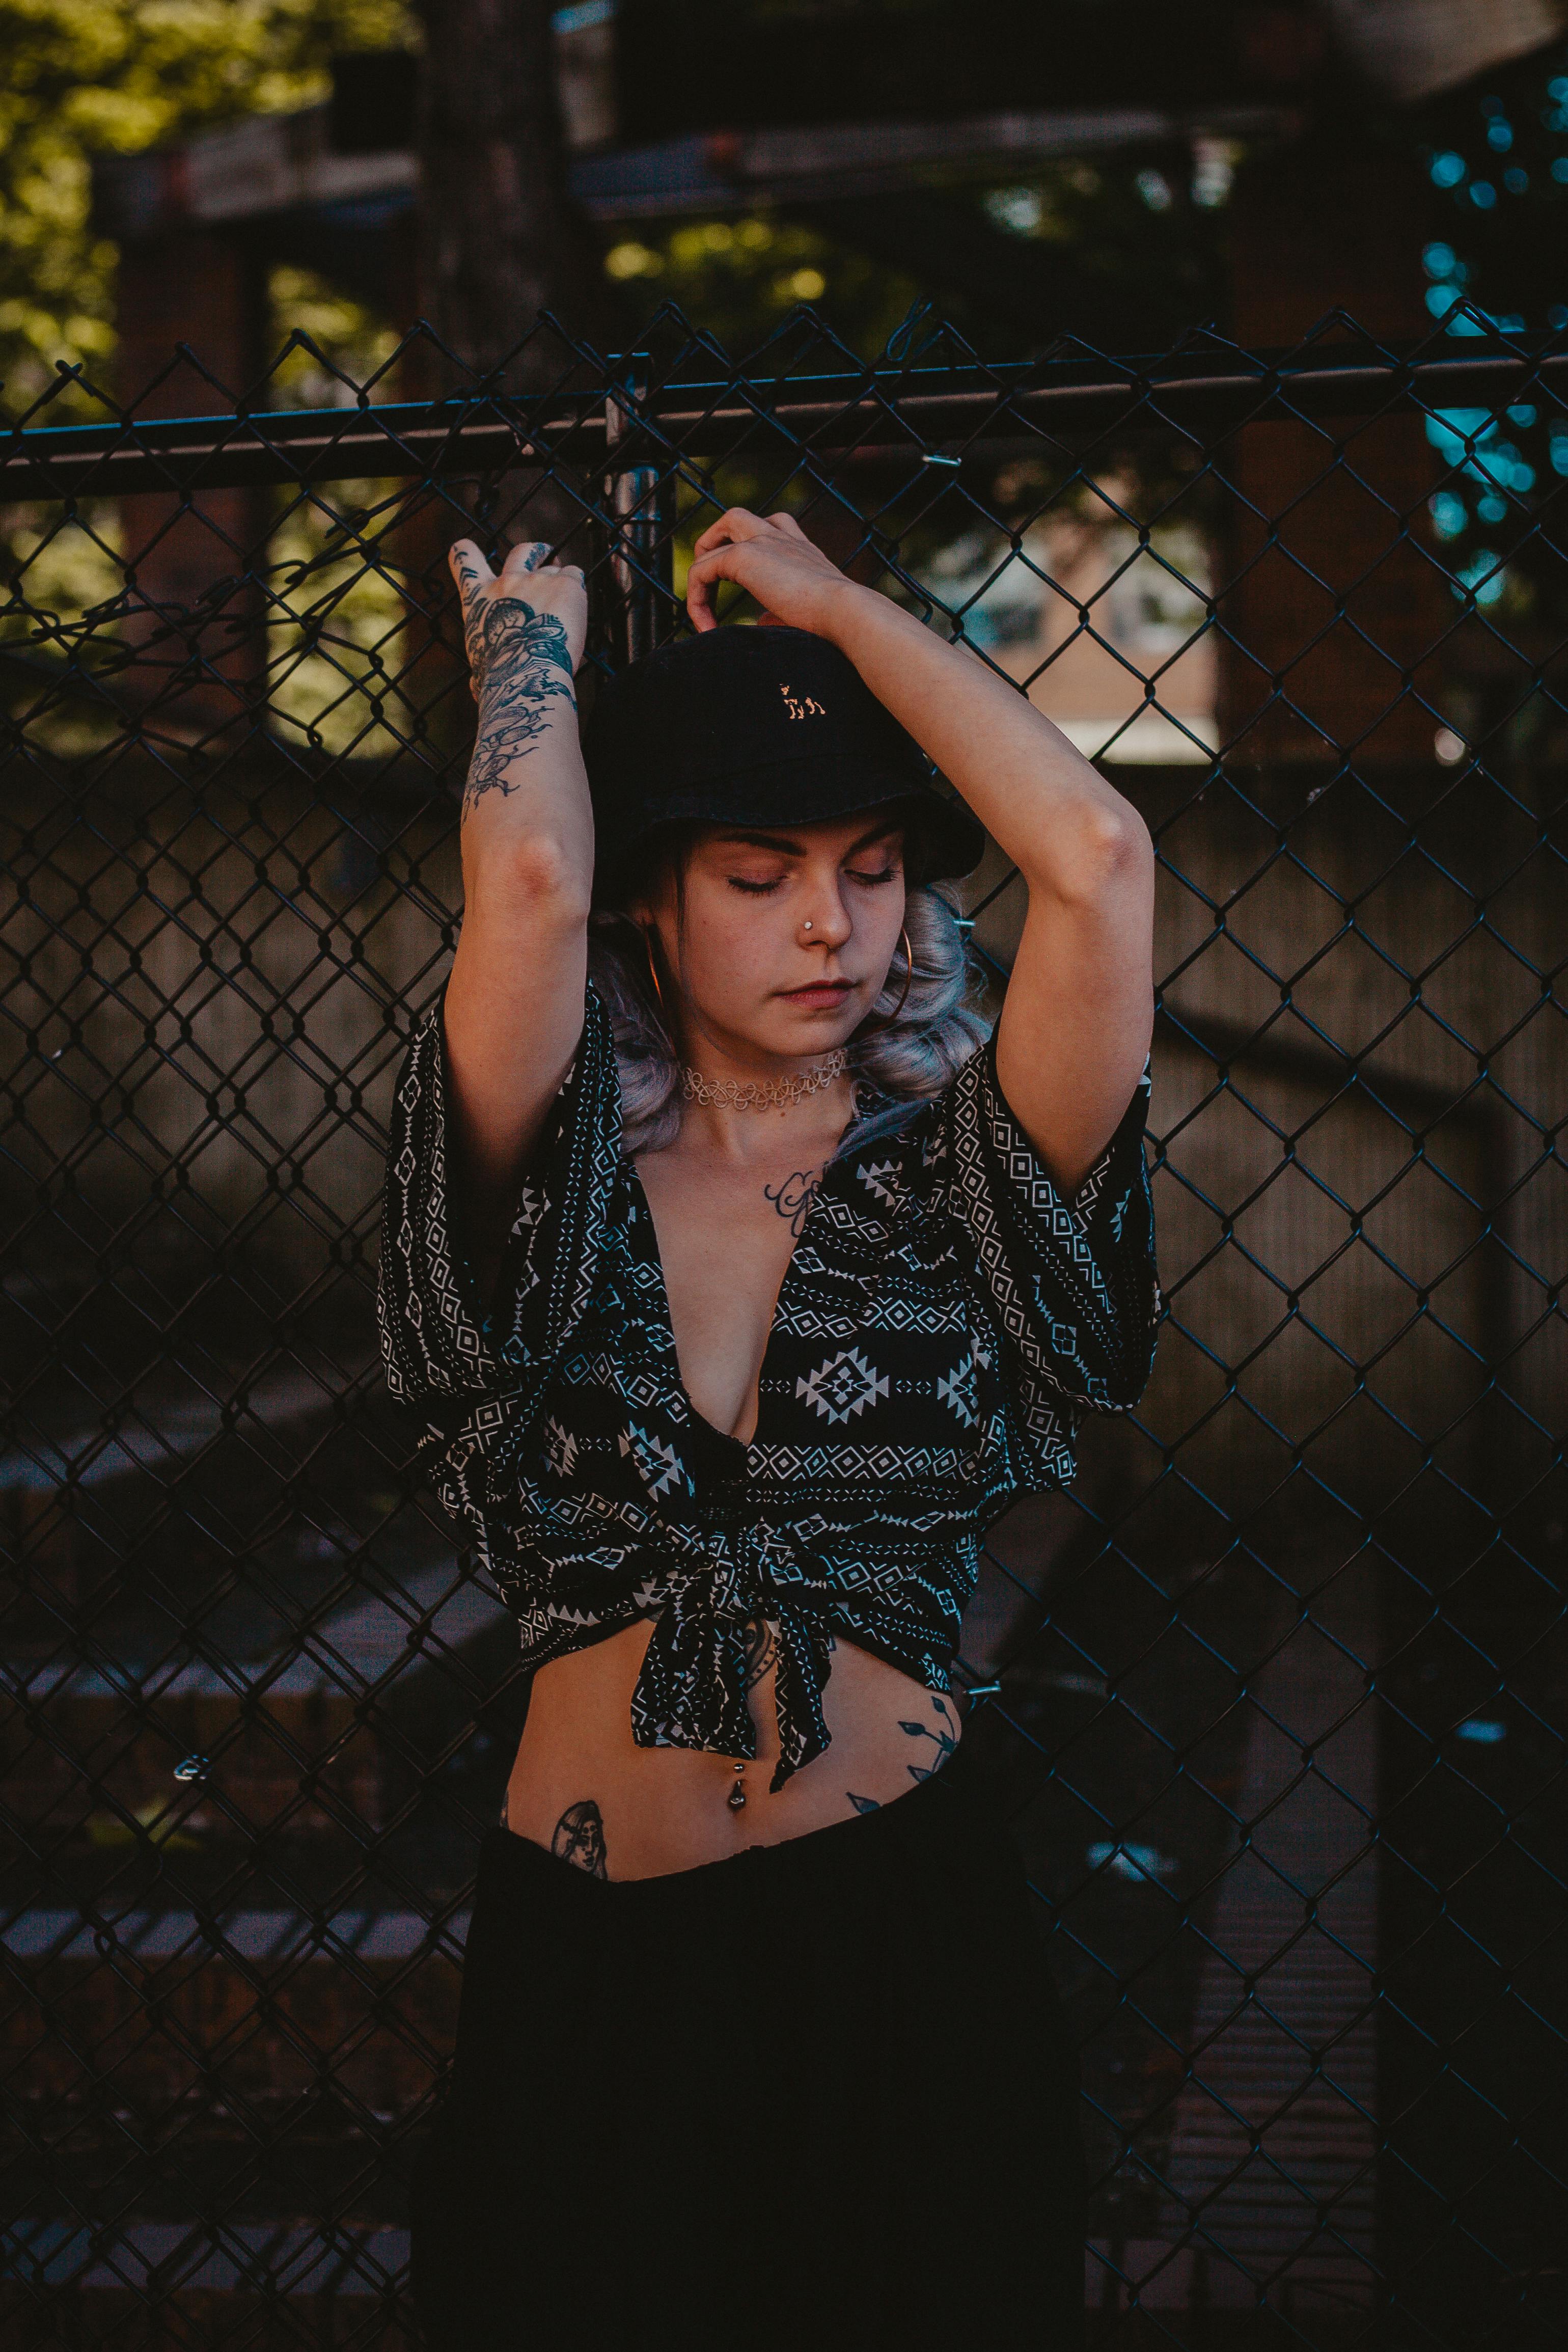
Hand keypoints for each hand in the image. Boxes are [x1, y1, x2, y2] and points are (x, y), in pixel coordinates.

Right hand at [448, 538, 587, 699]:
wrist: (528, 674)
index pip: (464, 560)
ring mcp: (537, 579)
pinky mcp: (566, 585)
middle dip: (534, 553)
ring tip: (565, 604)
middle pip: (521, 551)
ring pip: (553, 566)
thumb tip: (474, 688)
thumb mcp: (479, 669)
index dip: (465, 552)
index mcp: (478, 599)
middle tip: (544, 558)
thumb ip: (480, 669)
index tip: (468, 550)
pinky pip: (575, 575)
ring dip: (560, 580)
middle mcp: (507, 582)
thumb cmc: (499, 679)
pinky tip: (576, 609)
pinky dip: (577, 588)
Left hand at [685, 508, 855, 635]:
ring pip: (722, 528)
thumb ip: (777, 613)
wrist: (845, 614)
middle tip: (712, 582)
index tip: (749, 613)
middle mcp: (782, 538)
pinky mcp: (745, 555)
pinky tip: (706, 627)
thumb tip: (760, 622)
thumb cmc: (831, 623)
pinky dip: (696, 599)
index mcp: (799, 549)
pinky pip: (702, 570)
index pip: (767, 535)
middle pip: (739, 519)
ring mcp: (764, 540)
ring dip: (704, 556)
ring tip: (700, 596)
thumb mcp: (803, 614)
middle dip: (717, 543)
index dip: (746, 568)